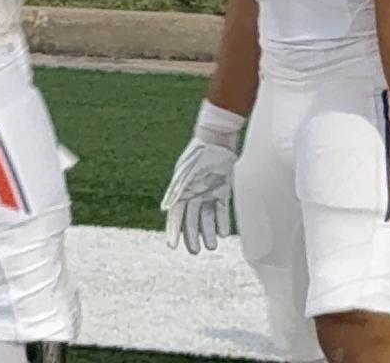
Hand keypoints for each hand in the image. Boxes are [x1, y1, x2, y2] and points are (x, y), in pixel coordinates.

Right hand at [161, 101, 242, 253]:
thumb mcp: (185, 174)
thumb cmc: (198, 156)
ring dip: (208, 233)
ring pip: (207, 218)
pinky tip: (224, 233)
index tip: (172, 247)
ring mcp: (208, 193)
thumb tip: (165, 211)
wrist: (217, 139)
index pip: (176, 216)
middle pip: (191, 220)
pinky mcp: (222, 190)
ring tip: (212, 246)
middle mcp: (194, 194)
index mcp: (182, 191)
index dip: (174, 231)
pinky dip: (222, 221)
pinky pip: (222, 210)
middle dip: (192, 237)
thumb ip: (176, 192)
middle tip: (196, 252)